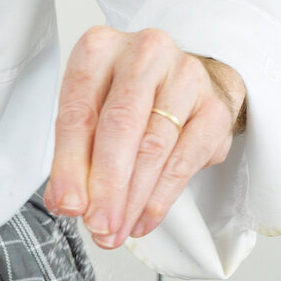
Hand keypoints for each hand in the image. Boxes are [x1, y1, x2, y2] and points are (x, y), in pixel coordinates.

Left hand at [43, 26, 246, 247]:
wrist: (181, 84)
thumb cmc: (125, 100)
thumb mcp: (88, 117)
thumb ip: (73, 158)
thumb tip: (66, 202)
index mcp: (99, 49)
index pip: (79, 112)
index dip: (71, 165)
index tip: (69, 205)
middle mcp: (144, 53)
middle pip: (121, 126)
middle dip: (107, 186)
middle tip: (99, 225)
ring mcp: (185, 76)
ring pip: (154, 147)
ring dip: (133, 200)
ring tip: (116, 231)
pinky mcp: (214, 107)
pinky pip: (185, 160)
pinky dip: (161, 198)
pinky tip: (143, 219)